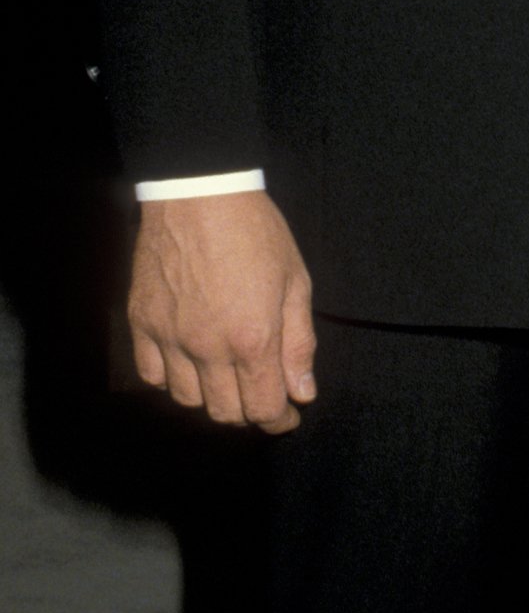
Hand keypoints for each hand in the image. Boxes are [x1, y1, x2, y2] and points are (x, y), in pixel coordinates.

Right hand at [128, 192, 315, 432]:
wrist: (200, 192)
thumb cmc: (255, 232)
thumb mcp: (295, 282)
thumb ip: (299, 343)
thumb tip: (302, 392)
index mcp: (253, 339)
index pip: (263, 409)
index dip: (278, 420)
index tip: (286, 415)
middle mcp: (208, 347)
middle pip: (225, 412)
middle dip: (249, 412)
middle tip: (260, 396)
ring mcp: (170, 337)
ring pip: (187, 400)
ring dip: (211, 398)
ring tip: (227, 379)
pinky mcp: (142, 322)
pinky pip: (151, 374)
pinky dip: (172, 379)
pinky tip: (189, 364)